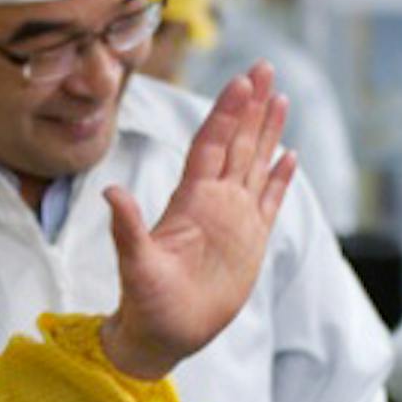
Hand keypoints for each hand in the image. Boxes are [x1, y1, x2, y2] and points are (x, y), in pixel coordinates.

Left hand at [100, 62, 297, 379]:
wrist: (162, 334)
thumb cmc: (145, 303)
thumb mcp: (136, 265)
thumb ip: (128, 230)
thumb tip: (111, 193)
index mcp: (190, 200)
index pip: (211, 144)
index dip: (226, 113)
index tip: (240, 81)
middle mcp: (213, 201)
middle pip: (235, 141)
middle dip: (250, 105)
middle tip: (264, 66)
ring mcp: (233, 219)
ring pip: (253, 162)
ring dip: (266, 130)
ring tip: (280, 95)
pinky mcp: (250, 241)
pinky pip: (269, 201)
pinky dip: (280, 177)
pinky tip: (290, 154)